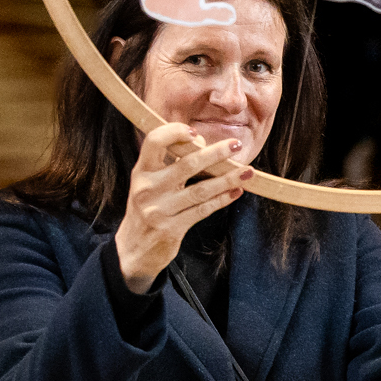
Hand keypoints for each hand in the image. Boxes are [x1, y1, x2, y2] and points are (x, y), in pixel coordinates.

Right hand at [114, 123, 253, 292]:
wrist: (132, 249)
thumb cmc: (147, 208)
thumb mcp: (149, 183)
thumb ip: (170, 164)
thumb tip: (202, 143)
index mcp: (141, 171)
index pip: (154, 141)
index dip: (174, 132)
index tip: (195, 132)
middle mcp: (147, 188)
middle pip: (187, 164)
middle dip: (216, 153)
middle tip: (237, 145)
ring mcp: (158, 209)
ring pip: (200, 190)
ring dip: (227, 179)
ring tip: (248, 171)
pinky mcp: (170, 228)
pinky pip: (202, 210)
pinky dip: (222, 200)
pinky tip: (236, 192)